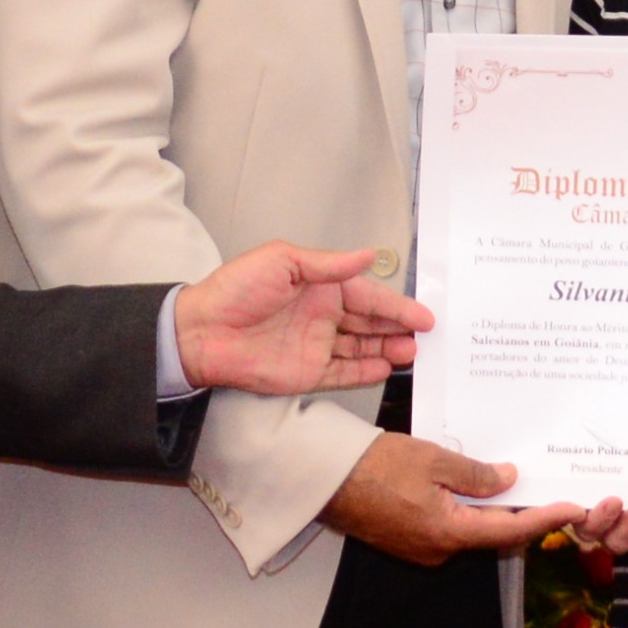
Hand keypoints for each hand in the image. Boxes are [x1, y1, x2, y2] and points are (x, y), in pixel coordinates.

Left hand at [175, 241, 431, 397]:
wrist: (201, 333)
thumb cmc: (235, 290)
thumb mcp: (282, 261)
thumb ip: (329, 264)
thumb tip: (368, 254)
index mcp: (319, 286)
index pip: (367, 296)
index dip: (396, 305)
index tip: (423, 315)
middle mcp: (322, 315)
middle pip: (371, 323)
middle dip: (399, 328)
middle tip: (426, 337)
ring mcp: (317, 345)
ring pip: (363, 348)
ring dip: (389, 349)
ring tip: (412, 353)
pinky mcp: (308, 372)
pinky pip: (344, 372)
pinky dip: (366, 371)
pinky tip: (386, 368)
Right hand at [319, 433, 579, 566]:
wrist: (325, 479)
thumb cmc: (375, 466)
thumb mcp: (435, 460)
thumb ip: (477, 474)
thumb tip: (510, 480)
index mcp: (450, 533)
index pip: (512, 530)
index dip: (547, 518)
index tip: (574, 508)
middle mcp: (439, 551)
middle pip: (492, 535)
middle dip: (521, 514)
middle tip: (549, 491)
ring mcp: (421, 549)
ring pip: (469, 531)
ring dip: (491, 511)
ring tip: (514, 484)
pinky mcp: (407, 541)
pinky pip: (448, 527)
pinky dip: (465, 510)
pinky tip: (472, 488)